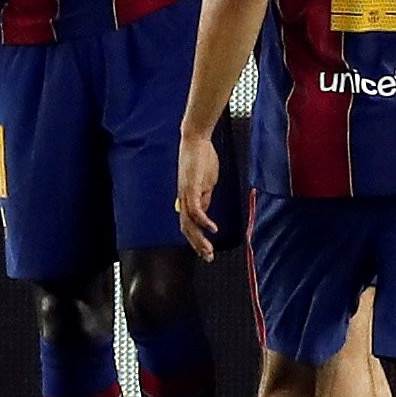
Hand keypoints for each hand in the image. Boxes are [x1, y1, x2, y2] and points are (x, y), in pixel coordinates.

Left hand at [175, 130, 221, 261]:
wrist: (196, 139)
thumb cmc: (202, 158)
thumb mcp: (206, 183)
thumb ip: (205, 197)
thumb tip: (205, 213)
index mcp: (186, 198)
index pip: (188, 224)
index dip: (195, 239)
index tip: (206, 250)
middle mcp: (183, 198)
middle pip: (186, 228)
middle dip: (197, 245)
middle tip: (208, 257)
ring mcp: (186, 193)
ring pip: (188, 222)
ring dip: (199, 238)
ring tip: (209, 250)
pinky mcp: (191, 186)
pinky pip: (196, 208)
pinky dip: (203, 221)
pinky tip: (212, 229)